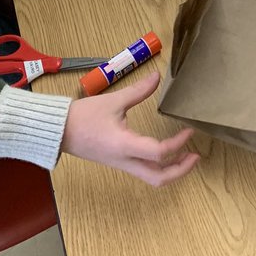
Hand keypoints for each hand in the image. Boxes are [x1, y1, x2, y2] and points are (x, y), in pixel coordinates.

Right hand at [61, 71, 198, 185]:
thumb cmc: (83, 116)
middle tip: (196, 155)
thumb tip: (158, 77)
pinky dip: (160, 166)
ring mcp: (122, 164)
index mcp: (124, 145)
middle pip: (158, 178)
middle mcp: (125, 161)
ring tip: (186, 155)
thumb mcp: (113, 100)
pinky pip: (144, 171)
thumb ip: (138, 91)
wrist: (59, 131)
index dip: (178, 143)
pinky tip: (165, 152)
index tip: (190, 131)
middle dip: (181, 170)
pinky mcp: (119, 162)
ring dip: (172, 171)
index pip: (159, 152)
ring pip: (151, 178)